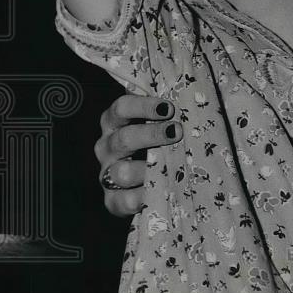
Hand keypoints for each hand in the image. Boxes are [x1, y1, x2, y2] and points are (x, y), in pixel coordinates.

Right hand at [95, 95, 181, 216]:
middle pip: (123, 139)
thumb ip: (164, 110)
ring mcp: (107, 174)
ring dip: (147, 168)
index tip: (168, 108)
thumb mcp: (158, 122)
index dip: (144, 106)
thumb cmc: (158, 143)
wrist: (144, 182)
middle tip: (177, 132)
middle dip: (152, 135)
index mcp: (114, 123)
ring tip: (171, 166)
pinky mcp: (113, 200)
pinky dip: (144, 196)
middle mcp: (107, 147)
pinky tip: (163, 191)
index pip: (121, 108)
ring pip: (122, 172)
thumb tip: (186, 92)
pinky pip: (125, 200)